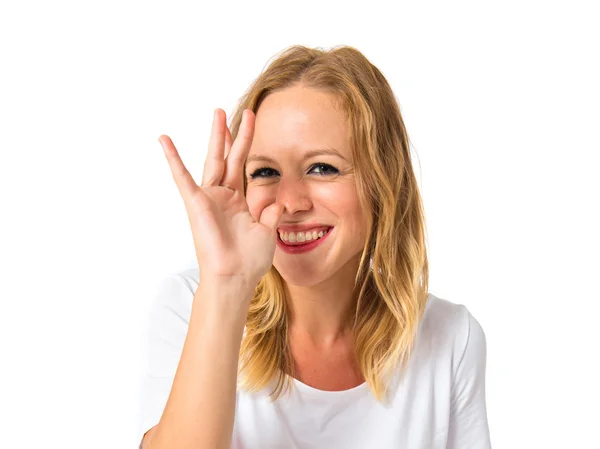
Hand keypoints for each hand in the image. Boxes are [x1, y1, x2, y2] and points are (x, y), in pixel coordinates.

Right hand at [158, 108, 282, 288]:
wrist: (235, 277)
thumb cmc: (249, 261)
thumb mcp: (267, 232)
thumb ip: (271, 213)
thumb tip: (279, 200)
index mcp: (238, 201)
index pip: (242, 165)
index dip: (246, 143)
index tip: (251, 121)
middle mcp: (223, 196)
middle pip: (227, 157)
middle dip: (230, 133)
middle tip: (231, 110)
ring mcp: (209, 198)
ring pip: (212, 160)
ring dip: (215, 137)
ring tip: (217, 113)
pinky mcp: (196, 203)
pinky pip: (183, 178)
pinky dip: (173, 159)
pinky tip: (165, 140)